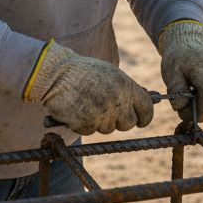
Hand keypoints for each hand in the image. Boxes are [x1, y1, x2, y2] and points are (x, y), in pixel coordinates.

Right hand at [25, 42, 153, 133]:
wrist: (56, 74)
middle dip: (120, 121)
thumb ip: (125, 90)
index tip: (141, 121)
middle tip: (109, 114)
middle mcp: (117, 101)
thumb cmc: (83, 72)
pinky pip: (90, 131)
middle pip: (128, 124)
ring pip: (108, 128)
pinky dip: (84, 124)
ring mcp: (102, 114)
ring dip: (99, 121)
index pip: (146, 108)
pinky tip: (77, 109)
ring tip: (87, 104)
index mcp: (126, 86)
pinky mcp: (86, 124)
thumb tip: (141, 104)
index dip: (145, 117)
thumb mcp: (110, 74)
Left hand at [158, 21, 202, 122]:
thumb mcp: (170, 70)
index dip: (198, 111)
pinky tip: (202, 91)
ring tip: (192, 93)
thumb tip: (181, 106)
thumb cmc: (180, 57)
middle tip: (183, 104)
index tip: (183, 113)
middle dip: (198, 111)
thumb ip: (176, 88)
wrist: (194, 40)